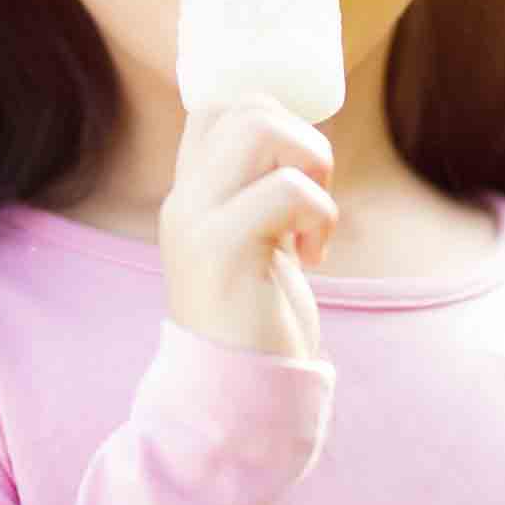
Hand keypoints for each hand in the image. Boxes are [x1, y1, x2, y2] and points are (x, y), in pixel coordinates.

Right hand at [158, 91, 338, 361]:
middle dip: (301, 136)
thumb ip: (257, 198)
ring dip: (311, 163)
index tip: (297, 168)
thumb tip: (300, 145)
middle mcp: (185, 198)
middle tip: (313, 196)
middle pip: (245, 105)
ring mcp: (197, 220)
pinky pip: (288, 189)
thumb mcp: (252, 245)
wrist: (232, 399)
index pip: (215, 105)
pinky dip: (319, 214)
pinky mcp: (223, 248)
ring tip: (312, 220)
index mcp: (190, 194)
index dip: (269, 112)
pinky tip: (311, 256)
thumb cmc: (256, 323)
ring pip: (261, 128)